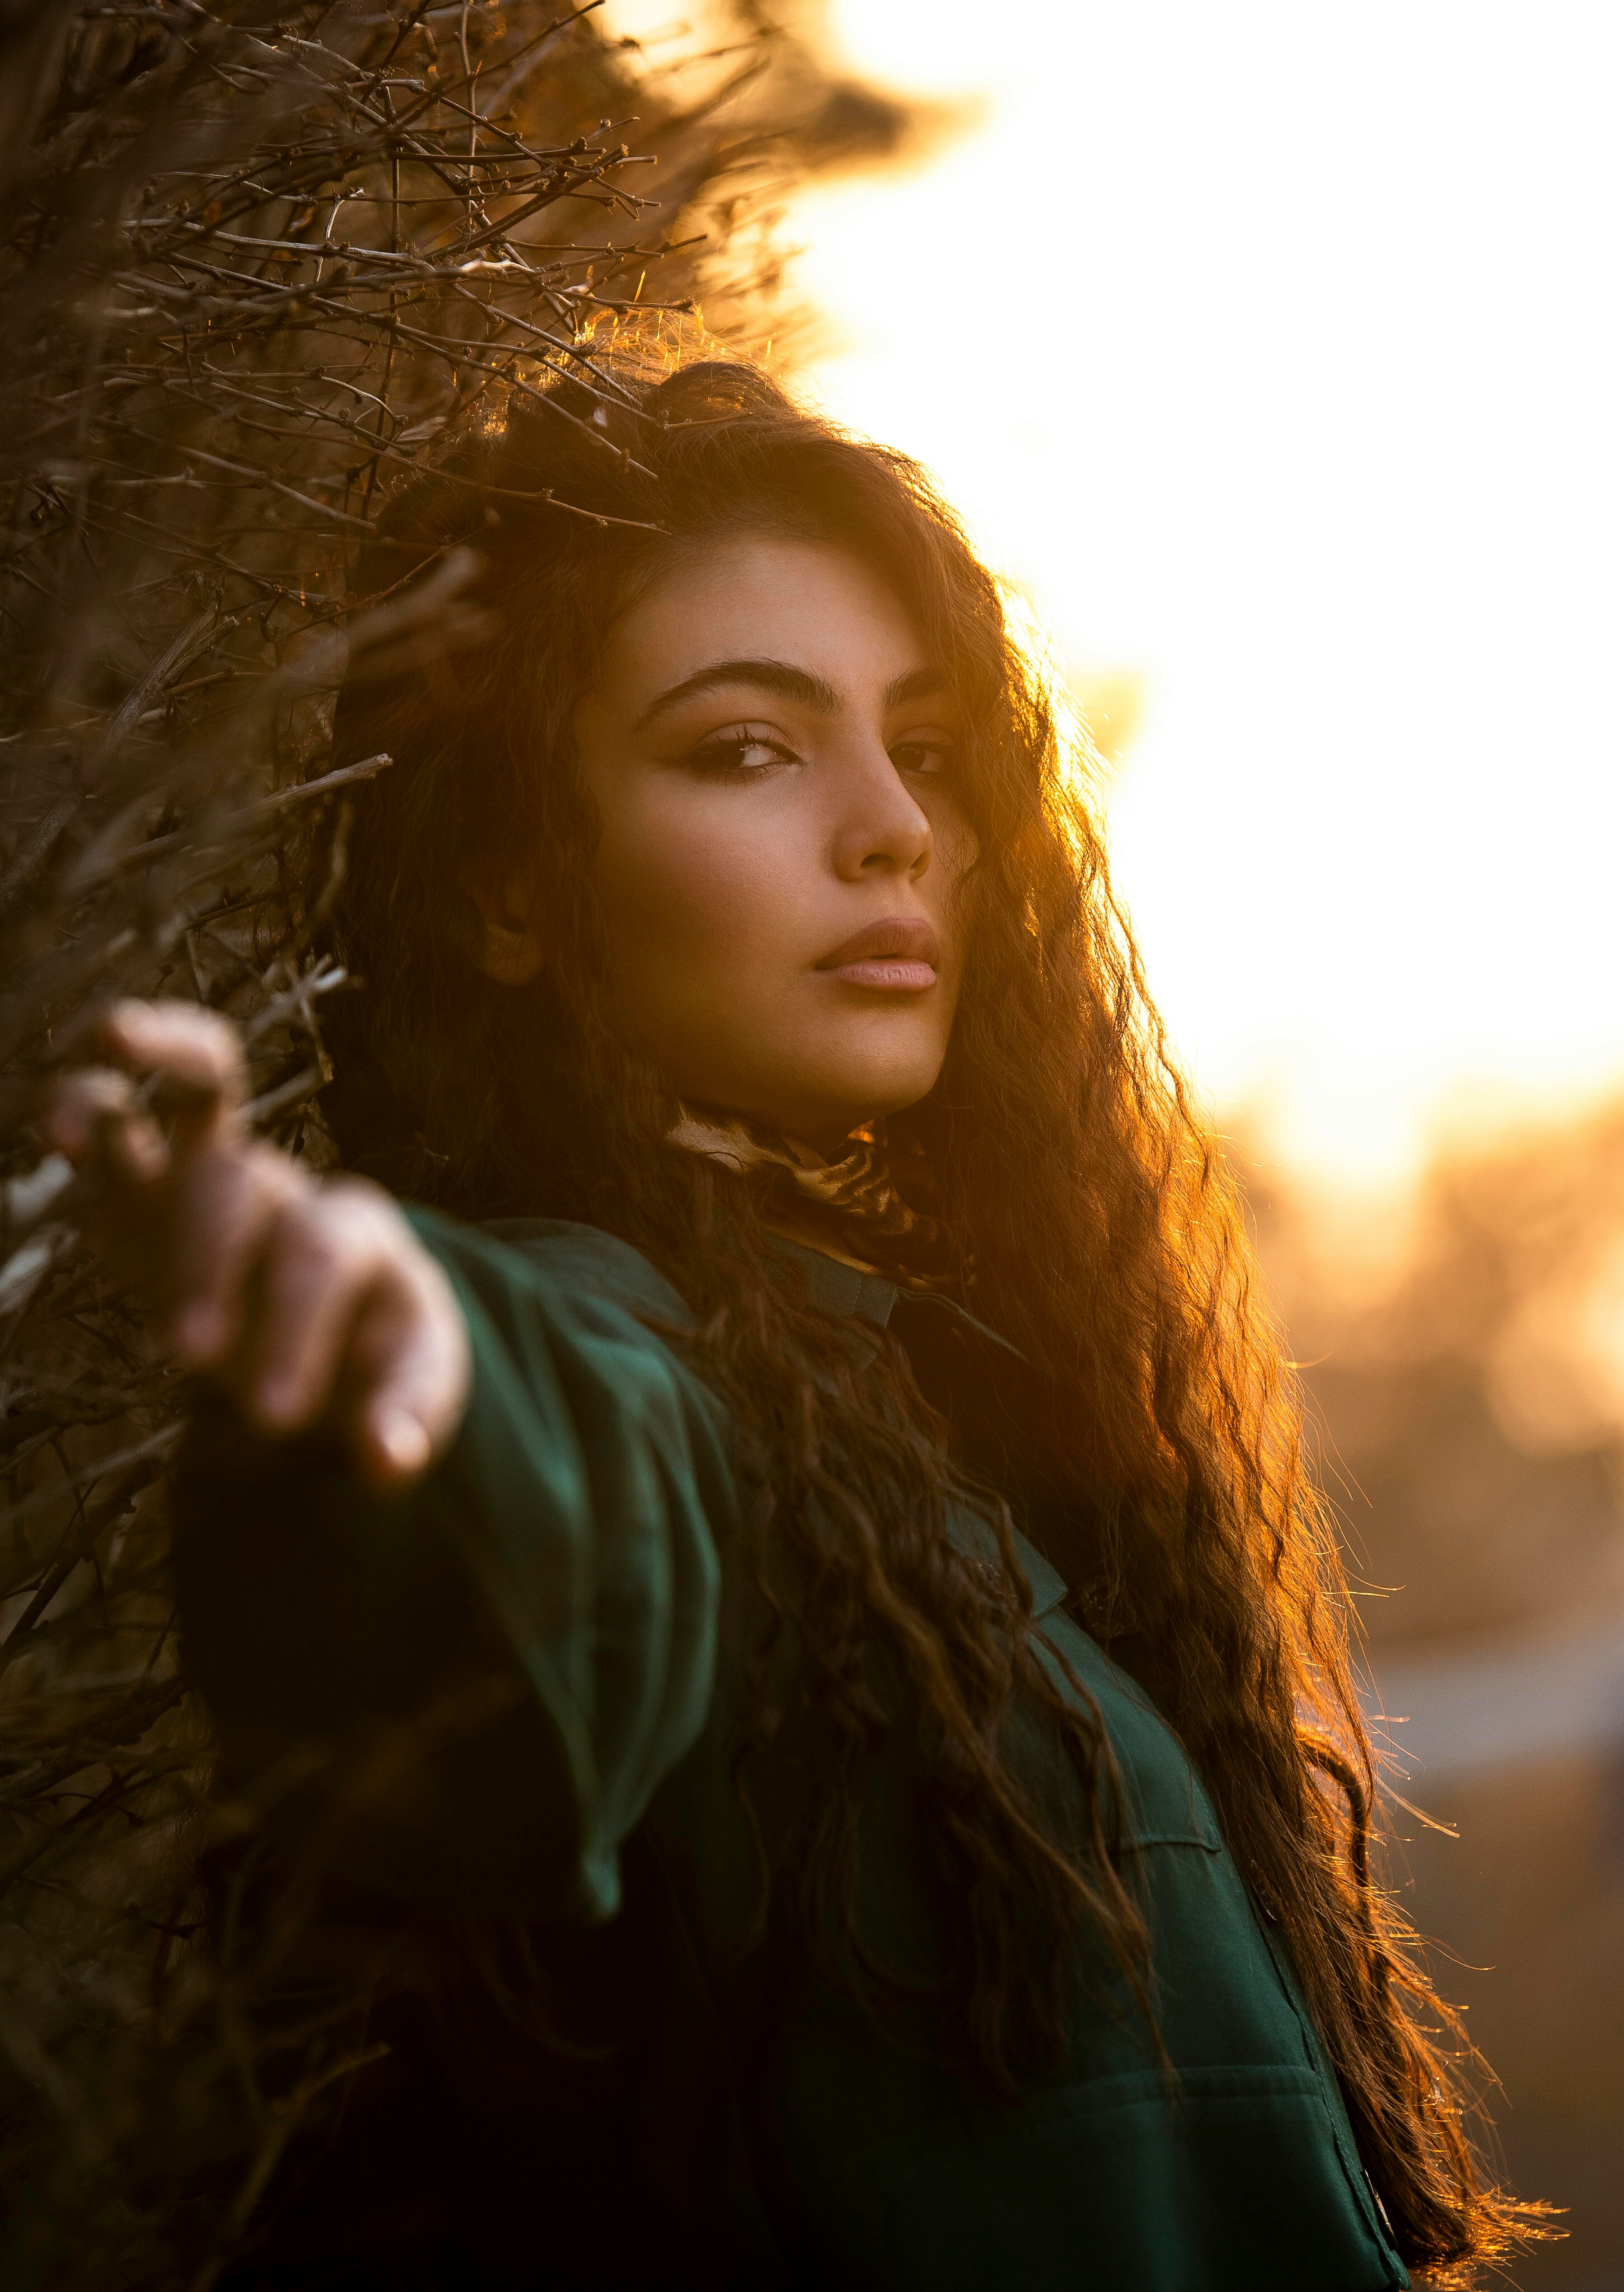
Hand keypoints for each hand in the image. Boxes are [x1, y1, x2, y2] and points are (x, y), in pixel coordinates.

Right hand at [44, 1001, 469, 1487]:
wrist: (336, 1342)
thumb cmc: (372, 1365)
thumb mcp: (407, 1397)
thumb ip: (403, 1422)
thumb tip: (387, 1458)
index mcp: (361, 1236)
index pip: (318, 1254)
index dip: (294, 1328)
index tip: (275, 1420)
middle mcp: (290, 1189)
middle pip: (244, 1186)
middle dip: (209, 1266)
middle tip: (195, 1357)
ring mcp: (218, 1174)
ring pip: (196, 1090)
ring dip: (141, 1101)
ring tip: (65, 1129)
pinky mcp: (149, 1187)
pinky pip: (119, 1119)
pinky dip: (84, 1113)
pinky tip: (51, 1138)